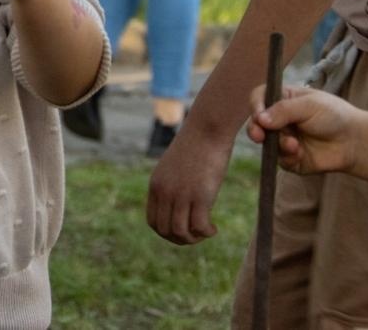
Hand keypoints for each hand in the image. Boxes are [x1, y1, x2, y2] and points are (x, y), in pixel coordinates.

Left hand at [146, 123, 233, 243]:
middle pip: (165, 231)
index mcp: (156, 185)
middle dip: (181, 240)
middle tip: (197, 234)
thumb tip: (179, 205)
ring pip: (180, 232)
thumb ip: (173, 184)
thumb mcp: (176, 167)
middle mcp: (164, 192)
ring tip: (206, 232)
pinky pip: (199, 227)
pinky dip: (206, 233)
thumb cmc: (196, 146)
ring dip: (194, 238)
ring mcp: (181, 194)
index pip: (153, 222)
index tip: (183, 231)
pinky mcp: (200, 195)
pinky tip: (214, 228)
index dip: (167, 233)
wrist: (207, 129)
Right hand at [246, 85, 359, 175]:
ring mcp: (284, 139)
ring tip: (294, 145)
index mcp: (283, 99)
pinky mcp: (291, 158)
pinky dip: (288, 158)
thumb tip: (260, 119)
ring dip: (279, 145)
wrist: (355, 141)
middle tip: (259, 136)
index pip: (259, 98)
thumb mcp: (310, 105)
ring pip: (267, 144)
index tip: (259, 115)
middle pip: (256, 123)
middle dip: (255, 130)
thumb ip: (284, 110)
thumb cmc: (335, 115)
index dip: (256, 106)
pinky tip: (301, 154)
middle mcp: (280, 119)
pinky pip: (280, 160)